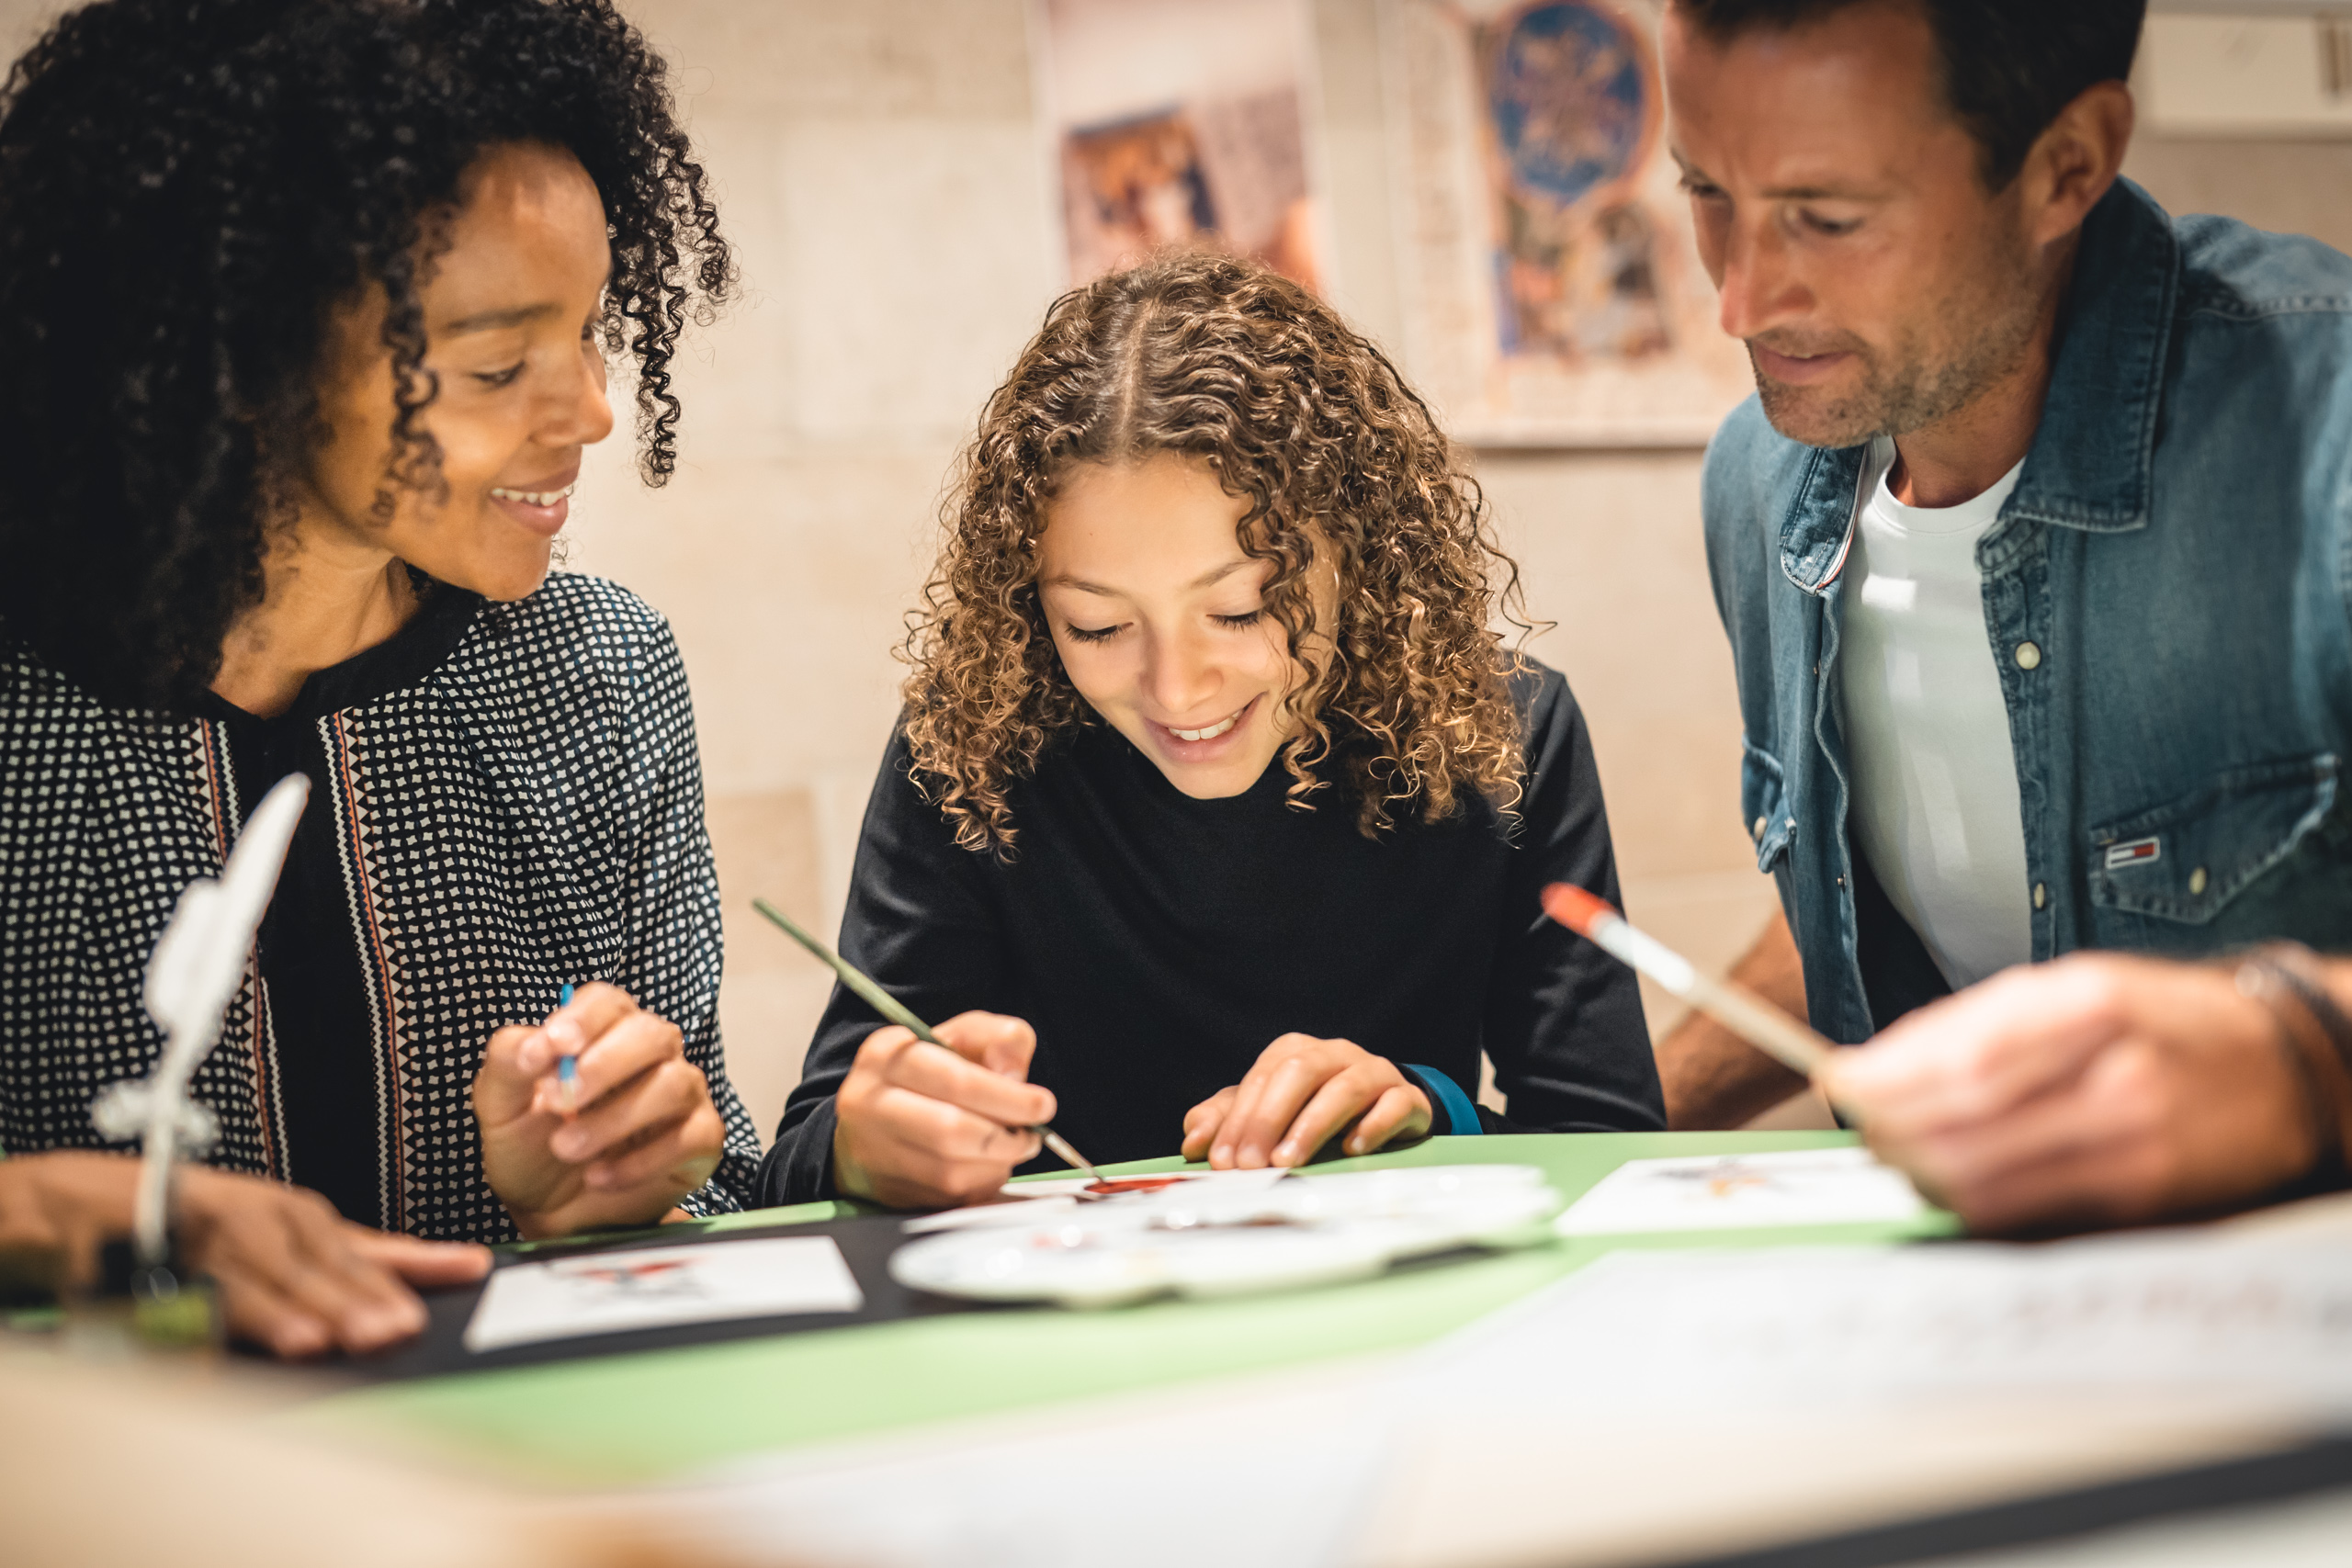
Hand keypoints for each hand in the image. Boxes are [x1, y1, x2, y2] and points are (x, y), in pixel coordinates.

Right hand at [0, 1151, 487, 1357]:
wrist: (99, 1203)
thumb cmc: (212, 1227)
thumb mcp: (295, 1239)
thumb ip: (363, 1262)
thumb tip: (441, 1278)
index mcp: (303, 1221)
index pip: (371, 1246)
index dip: (420, 1261)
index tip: (468, 1270)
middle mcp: (263, 1224)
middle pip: (320, 1265)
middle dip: (356, 1298)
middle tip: (393, 1328)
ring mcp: (210, 1240)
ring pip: (257, 1279)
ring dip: (288, 1310)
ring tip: (320, 1340)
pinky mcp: (154, 1261)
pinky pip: (187, 1295)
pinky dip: (206, 1318)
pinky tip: (226, 1347)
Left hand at [472, 982, 726, 1239]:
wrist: (548, 1211)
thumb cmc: (529, 1145)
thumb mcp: (500, 1104)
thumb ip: (508, 1062)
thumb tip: (534, 1045)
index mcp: (603, 1032)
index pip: (607, 1003)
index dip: (583, 1020)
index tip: (554, 1048)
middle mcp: (652, 1054)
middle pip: (652, 1034)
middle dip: (605, 1066)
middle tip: (560, 1104)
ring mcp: (683, 1094)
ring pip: (675, 1084)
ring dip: (616, 1118)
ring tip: (567, 1149)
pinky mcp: (700, 1139)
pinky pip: (691, 1136)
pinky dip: (642, 1161)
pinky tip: (599, 1177)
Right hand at [831, 1011, 1051, 1209]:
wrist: (873, 1121)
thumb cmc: (926, 1076)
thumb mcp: (960, 1039)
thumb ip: (998, 1040)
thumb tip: (1014, 1076)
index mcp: (887, 1056)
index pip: (955, 1080)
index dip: (1008, 1097)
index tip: (1043, 1104)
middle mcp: (869, 1103)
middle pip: (951, 1130)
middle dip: (1006, 1137)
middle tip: (1032, 1135)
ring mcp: (874, 1152)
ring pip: (951, 1169)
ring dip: (997, 1162)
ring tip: (1012, 1147)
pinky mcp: (887, 1190)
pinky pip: (949, 1196)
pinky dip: (980, 1182)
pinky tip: (986, 1164)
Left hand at [1182, 1034, 1430, 1168]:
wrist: (1385, 1110)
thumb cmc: (1315, 1111)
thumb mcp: (1267, 1114)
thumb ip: (1227, 1121)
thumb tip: (1193, 1141)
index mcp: (1295, 1052)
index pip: (1262, 1078)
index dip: (1240, 1119)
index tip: (1224, 1161)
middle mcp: (1335, 1054)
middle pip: (1299, 1072)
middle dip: (1270, 1119)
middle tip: (1252, 1164)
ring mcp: (1374, 1072)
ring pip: (1345, 1087)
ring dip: (1313, 1125)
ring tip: (1290, 1161)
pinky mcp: (1407, 1097)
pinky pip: (1393, 1103)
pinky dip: (1372, 1125)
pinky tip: (1352, 1148)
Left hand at [1822, 953, 2320, 1233]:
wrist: (2287, 1060)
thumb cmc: (2168, 1019)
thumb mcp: (2077, 986)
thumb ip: (1978, 1023)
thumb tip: (1880, 1063)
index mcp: (2086, 1004)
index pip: (1959, 1056)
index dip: (1886, 1080)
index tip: (1840, 1083)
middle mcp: (2110, 1073)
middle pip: (1963, 1122)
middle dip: (1891, 1132)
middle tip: (1857, 1129)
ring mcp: (2129, 1140)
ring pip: (1986, 1178)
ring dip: (1920, 1175)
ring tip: (1892, 1158)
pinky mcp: (2141, 1194)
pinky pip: (2029, 1210)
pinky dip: (1973, 1203)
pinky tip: (1948, 1188)